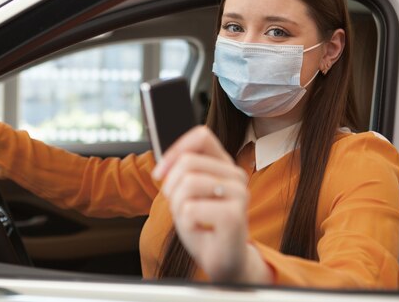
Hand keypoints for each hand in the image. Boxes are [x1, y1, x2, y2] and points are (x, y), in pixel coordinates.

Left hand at [152, 126, 271, 283]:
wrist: (224, 261)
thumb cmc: (204, 226)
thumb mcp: (187, 193)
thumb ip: (182, 172)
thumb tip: (163, 165)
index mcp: (224, 165)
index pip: (202, 136)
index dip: (175, 149)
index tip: (160, 173)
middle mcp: (235, 175)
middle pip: (187, 161)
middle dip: (172, 187)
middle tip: (181, 208)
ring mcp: (239, 194)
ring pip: (188, 183)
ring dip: (179, 206)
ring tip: (192, 219)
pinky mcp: (234, 215)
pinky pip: (191, 208)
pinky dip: (186, 223)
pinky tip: (200, 230)